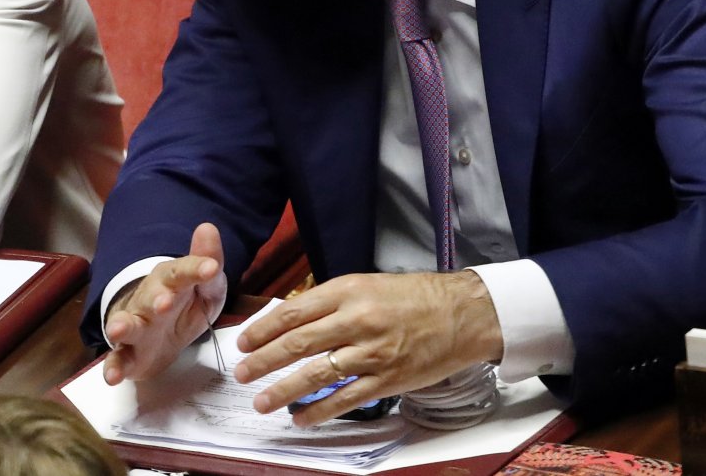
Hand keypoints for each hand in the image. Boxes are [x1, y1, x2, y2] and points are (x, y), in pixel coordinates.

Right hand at [102, 222, 227, 385]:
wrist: (158, 334)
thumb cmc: (183, 305)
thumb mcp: (205, 287)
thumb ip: (207, 263)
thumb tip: (208, 227)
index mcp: (170, 282)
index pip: (181, 272)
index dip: (195, 269)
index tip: (212, 268)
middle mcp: (148, 302)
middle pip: (150, 298)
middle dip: (155, 299)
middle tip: (164, 302)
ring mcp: (136, 328)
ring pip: (127, 326)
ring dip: (123, 327)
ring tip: (118, 329)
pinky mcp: (128, 355)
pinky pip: (117, 360)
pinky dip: (113, 367)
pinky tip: (113, 376)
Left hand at [233, 270, 502, 425]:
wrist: (463, 313)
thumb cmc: (413, 296)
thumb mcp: (366, 285)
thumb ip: (330, 302)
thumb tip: (290, 321)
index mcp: (348, 291)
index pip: (293, 312)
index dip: (263, 329)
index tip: (243, 341)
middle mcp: (357, 321)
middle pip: (298, 343)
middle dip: (263, 360)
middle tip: (241, 373)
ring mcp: (372, 353)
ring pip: (317, 374)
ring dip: (283, 390)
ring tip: (261, 402)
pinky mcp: (388, 380)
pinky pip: (346, 399)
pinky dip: (319, 412)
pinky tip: (301, 419)